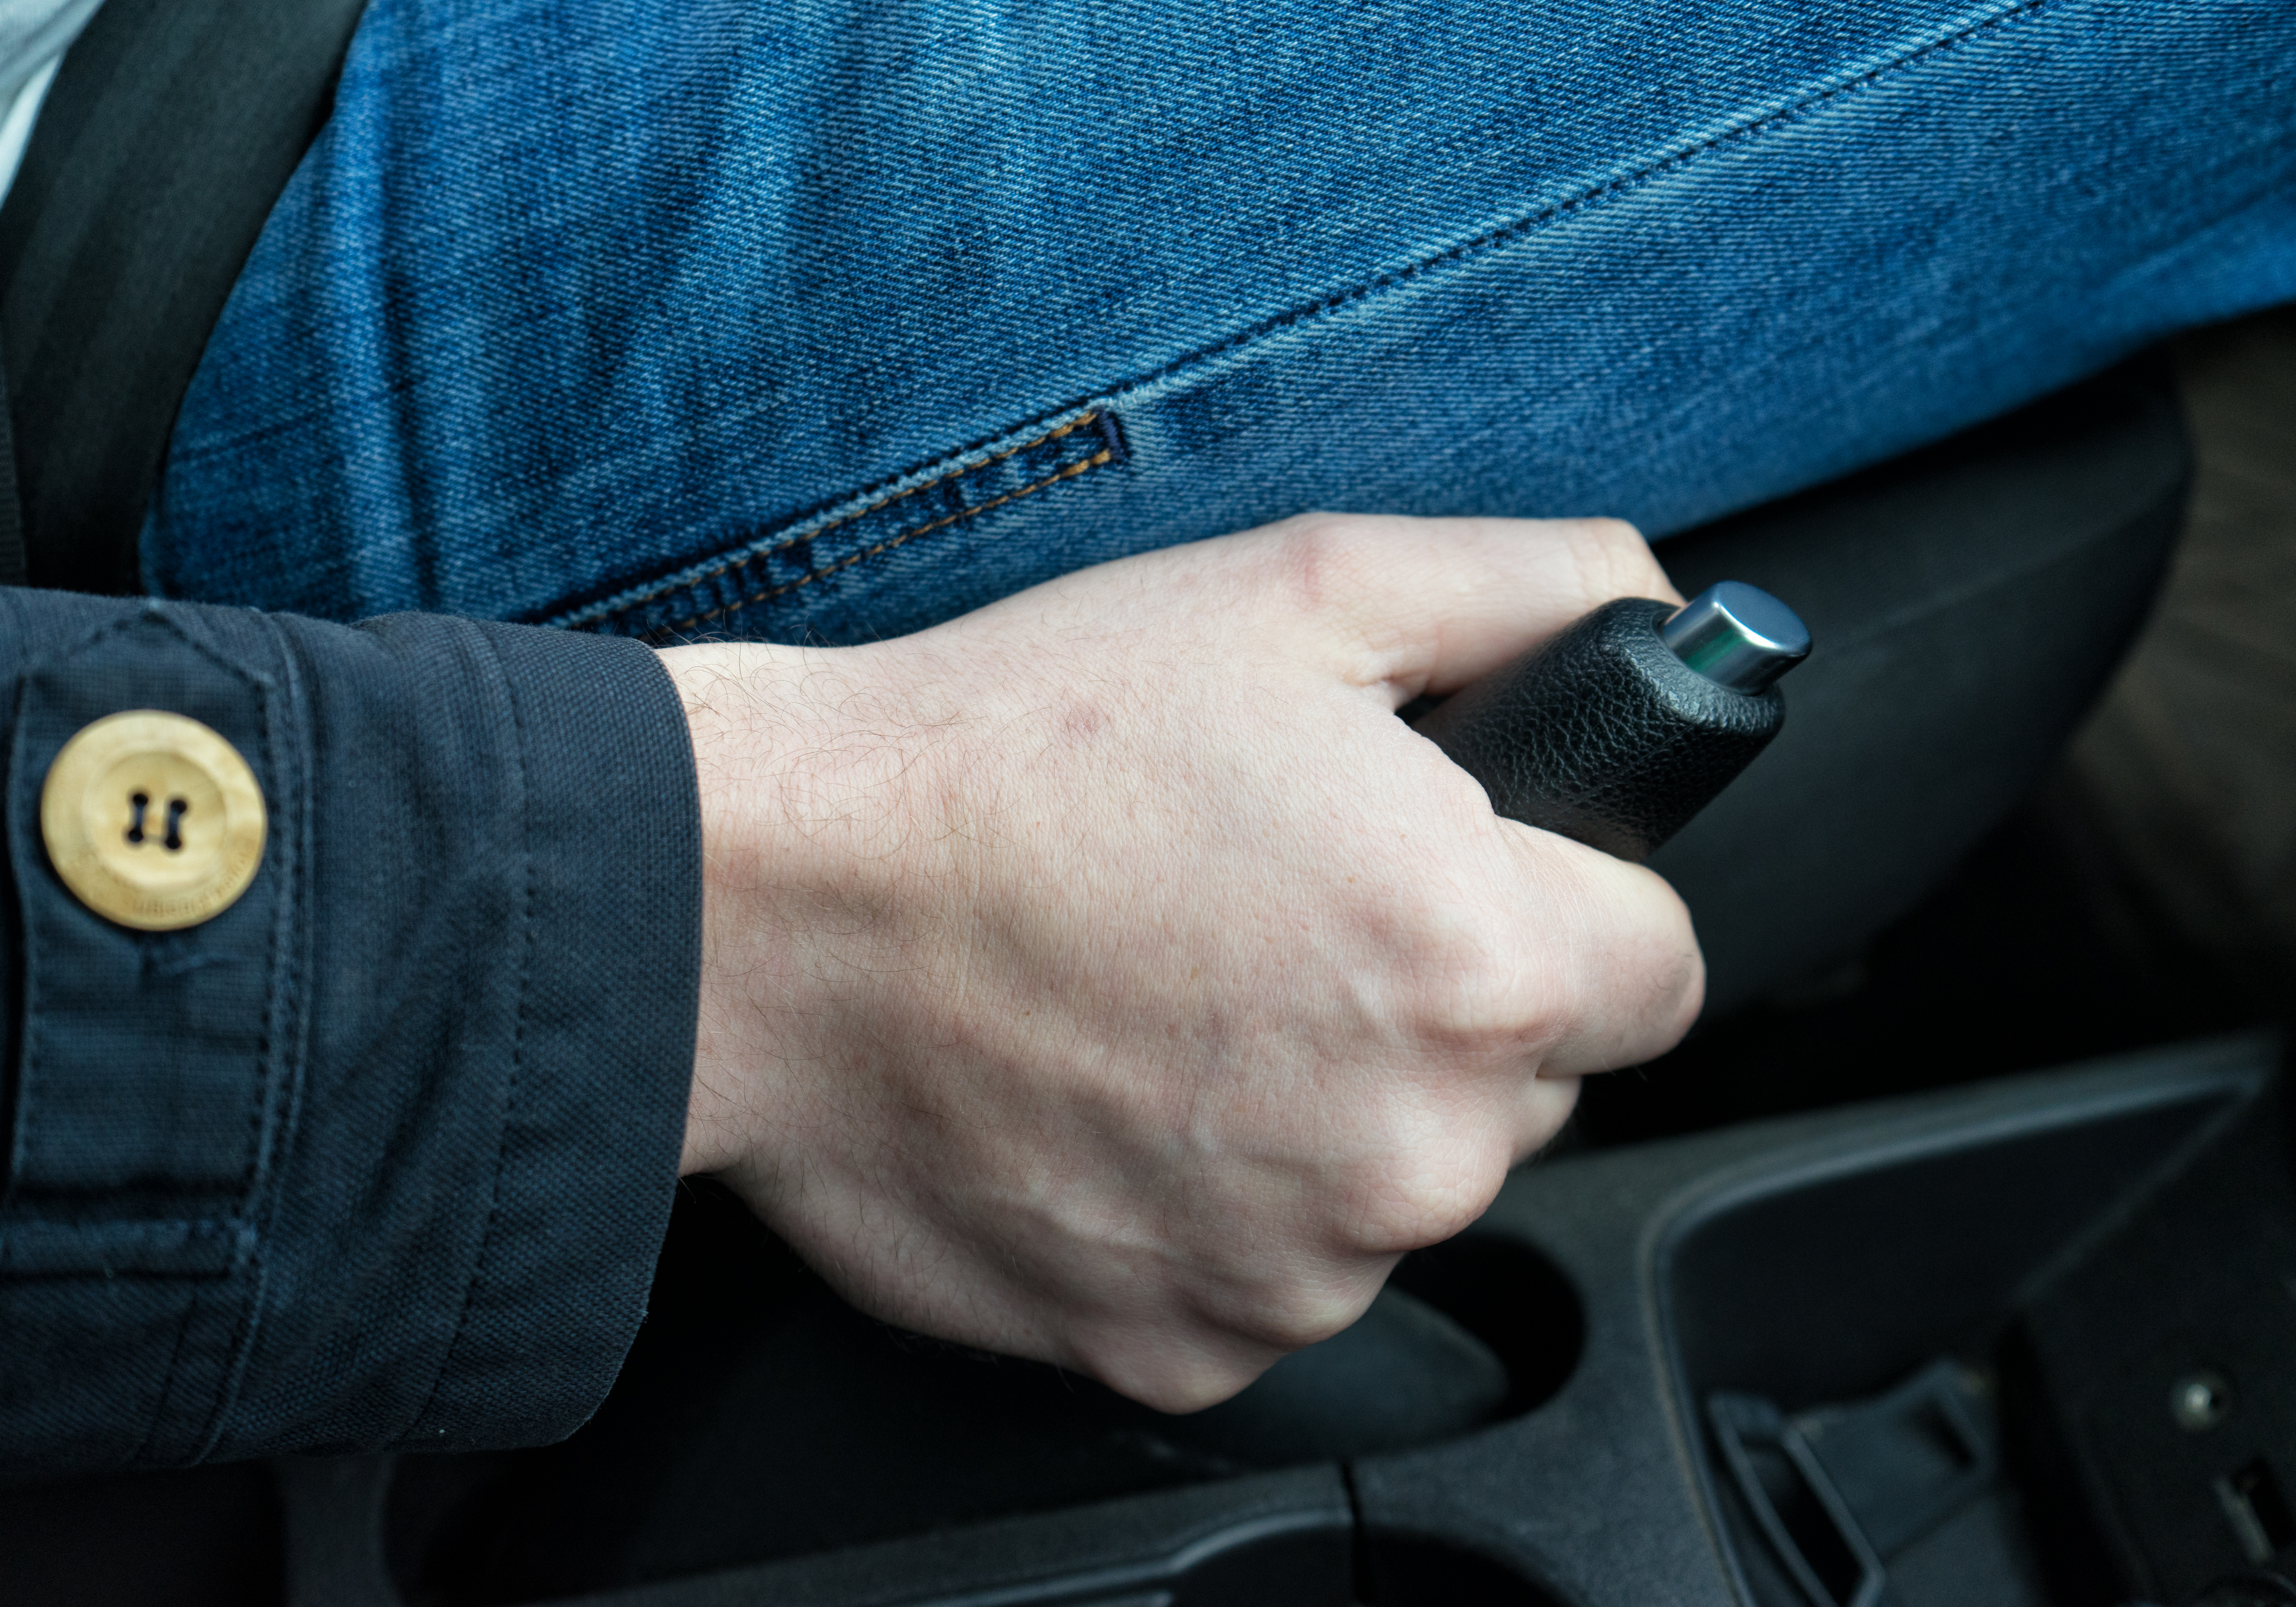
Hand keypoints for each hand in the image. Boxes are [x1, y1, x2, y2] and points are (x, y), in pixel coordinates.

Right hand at [661, 512, 1700, 1411]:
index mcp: (1478, 963)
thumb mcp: (1301, 591)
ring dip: (1332, 1111)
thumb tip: (1669, 630)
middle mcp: (1412, 1152)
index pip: (1663, 969)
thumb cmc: (1019, 751)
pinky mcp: (1182, 1346)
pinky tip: (1116, 1098)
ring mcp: (1294, 1275)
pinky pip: (1273, 1279)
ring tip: (1176, 996)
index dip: (1574, 898)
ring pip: (1400, 1187)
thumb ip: (1537, 592)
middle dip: (1448, 1005)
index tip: (1477, 871)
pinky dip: (1221, 1205)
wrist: (771, 910)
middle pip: (1533, 1087)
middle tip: (1281, 912)